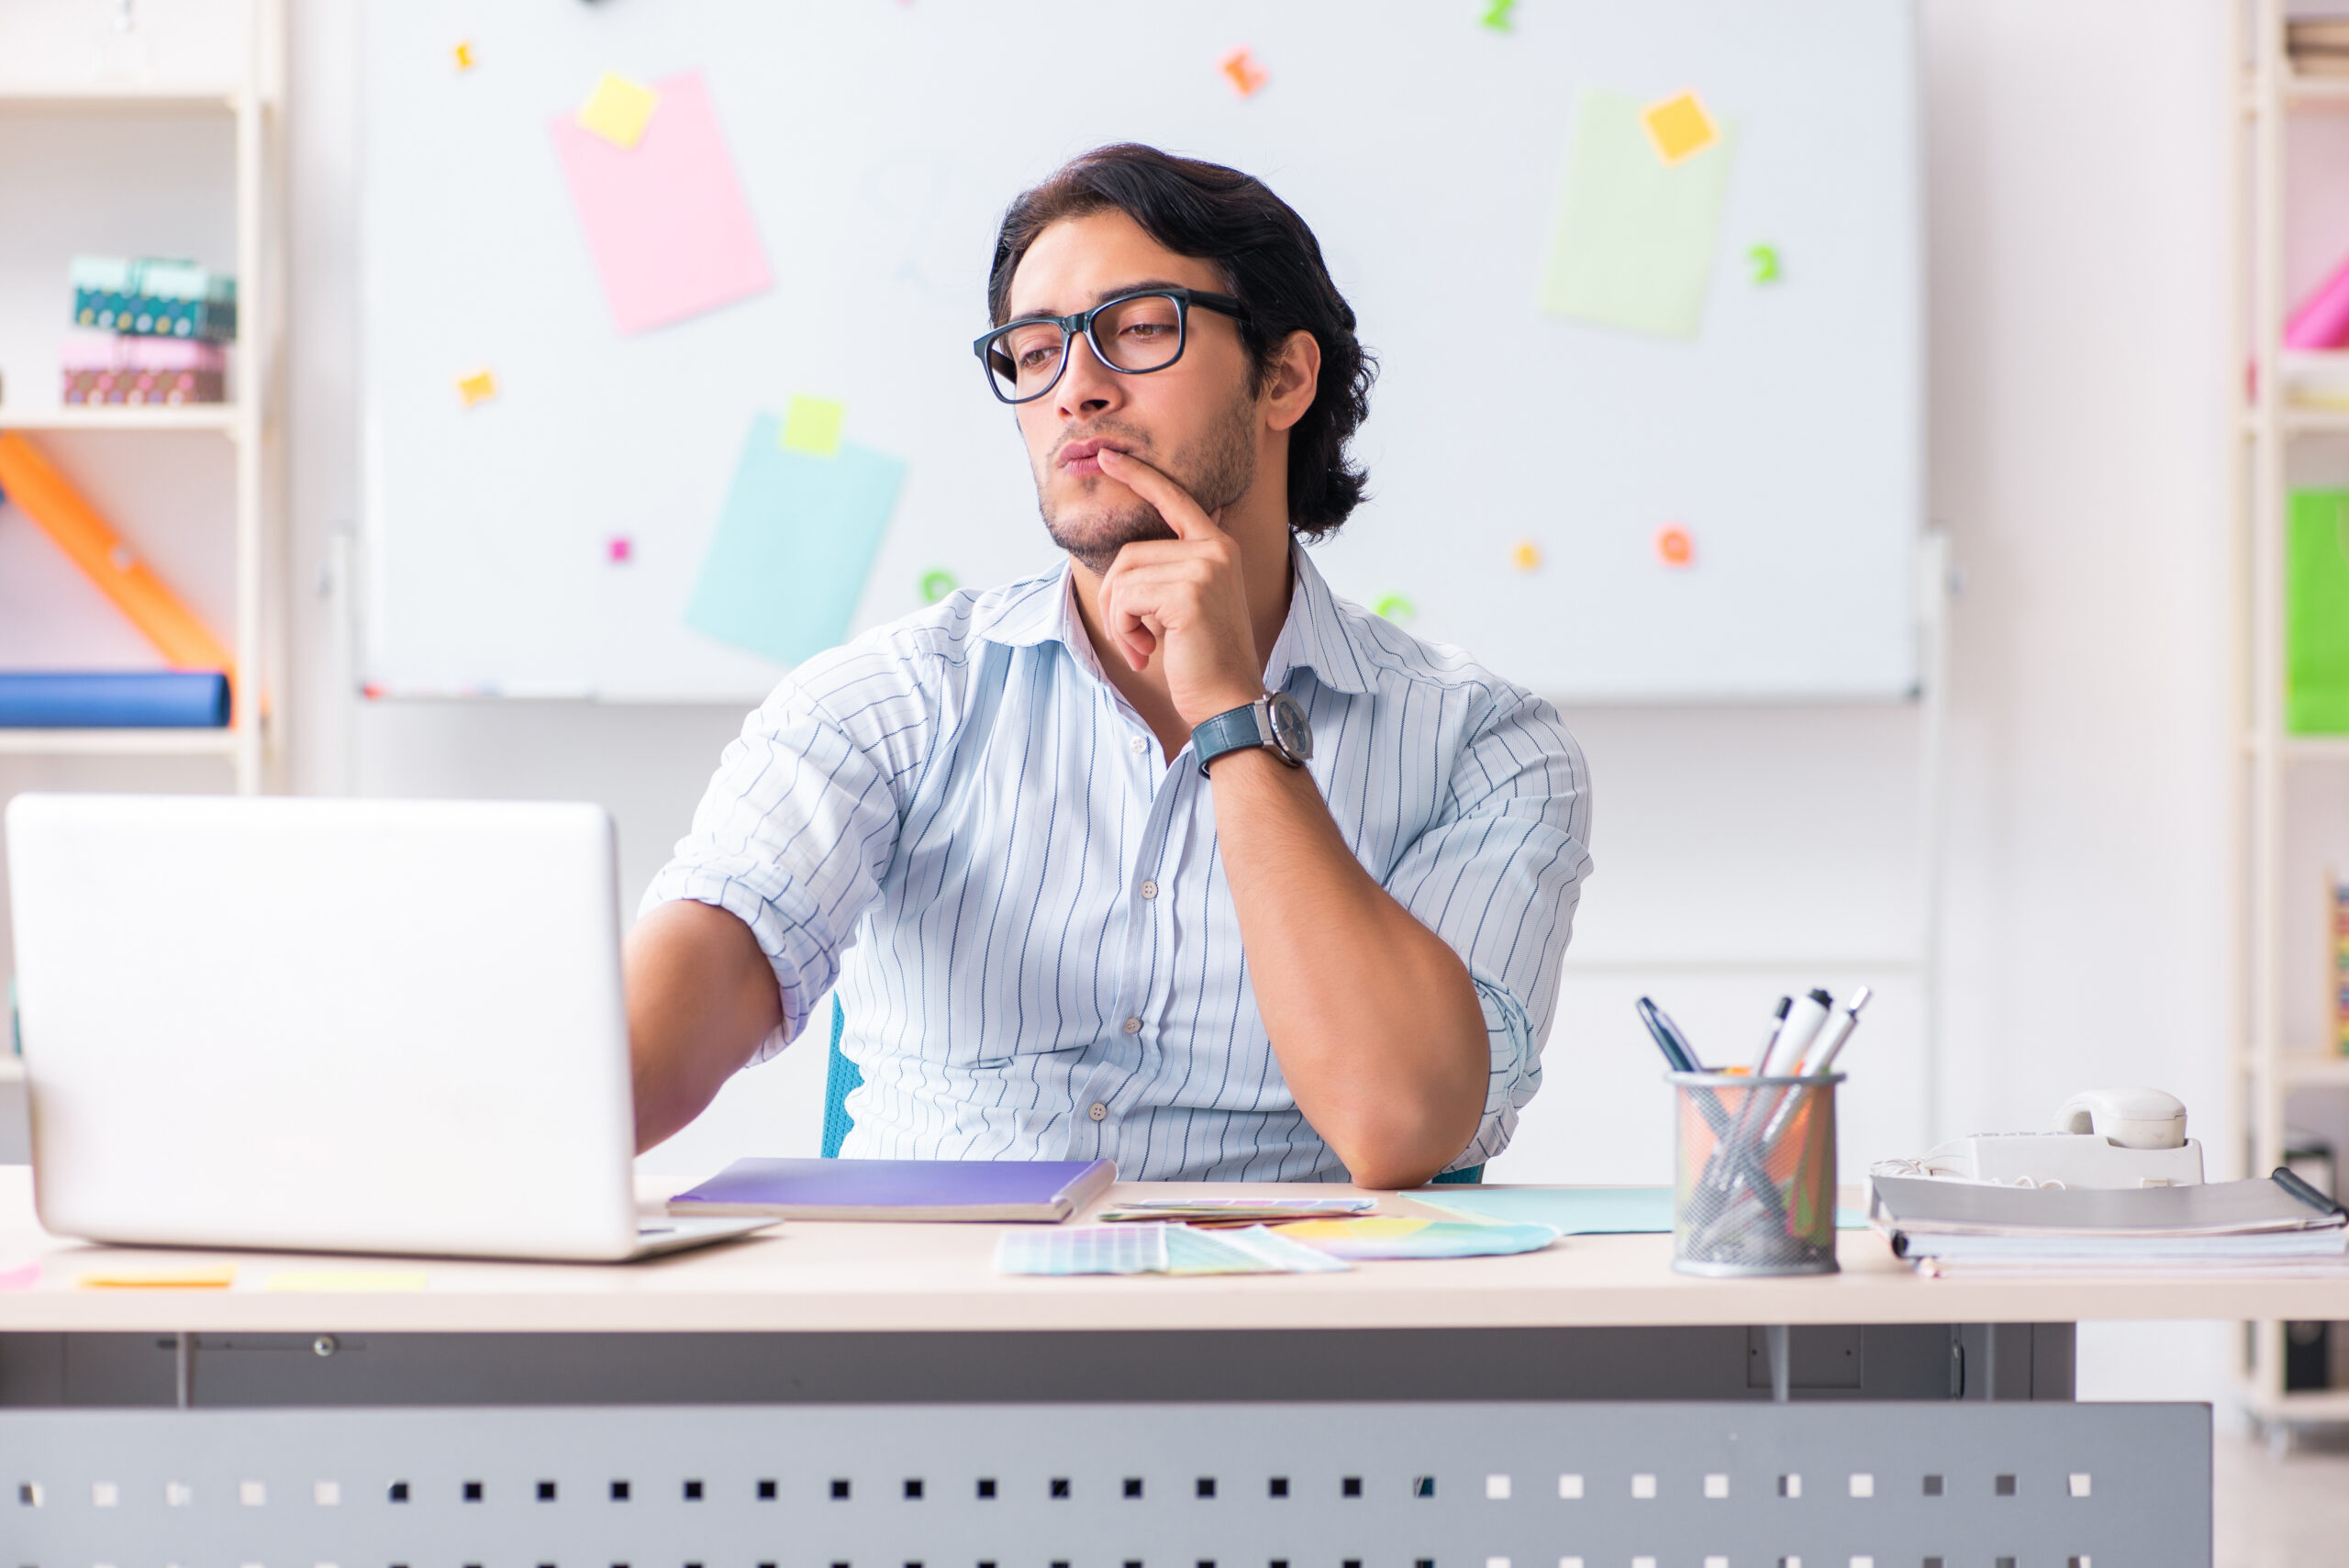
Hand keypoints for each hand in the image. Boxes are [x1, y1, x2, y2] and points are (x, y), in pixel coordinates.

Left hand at [1094, 448, 1264, 726]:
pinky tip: (1147, 651)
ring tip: (1143, 646)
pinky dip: (1124, 630)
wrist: (1230, 700)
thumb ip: (1170, 571)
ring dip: (1120, 619)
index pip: (1174, 499)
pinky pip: (1127, 600)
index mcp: (1217, 547)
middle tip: (1136, 639)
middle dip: (1118, 601)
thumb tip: (1132, 557)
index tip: (1108, 456)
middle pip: (1130, 554)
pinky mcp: (1189, 594)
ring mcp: (1204, 569)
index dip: (1139, 475)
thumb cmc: (1203, 659)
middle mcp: (1214, 550)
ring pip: (1124, 577)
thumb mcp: (1187, 603)